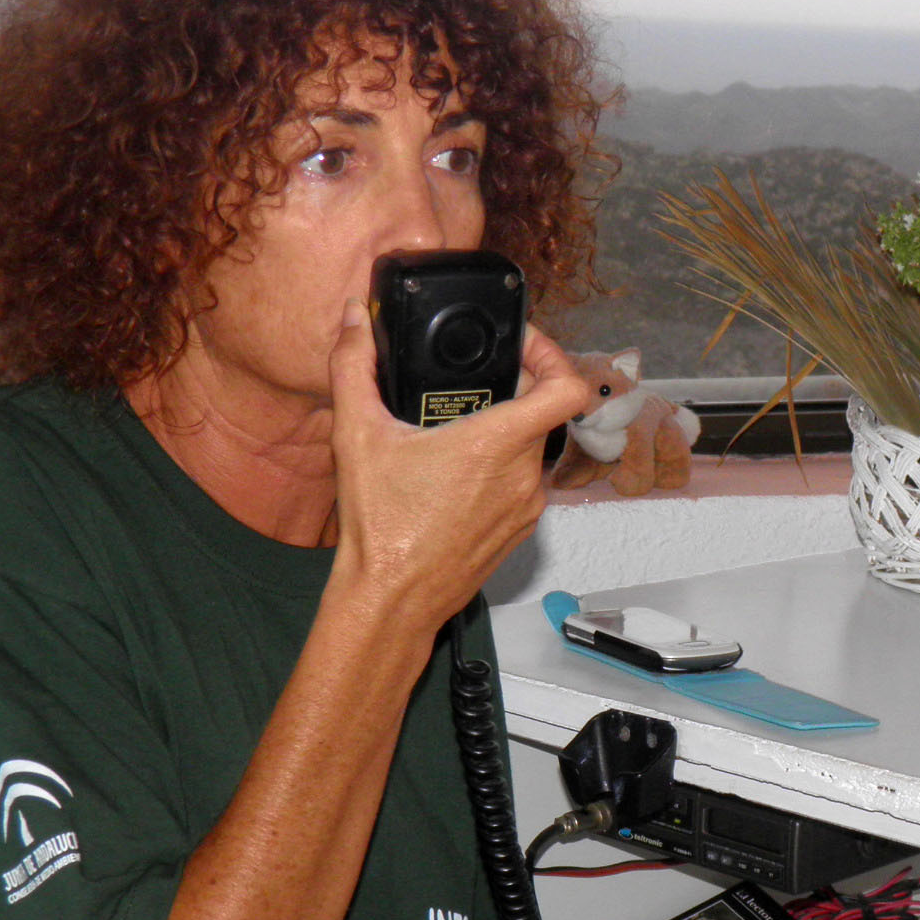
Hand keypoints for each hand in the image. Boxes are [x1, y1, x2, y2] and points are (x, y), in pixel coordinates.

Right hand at [325, 307, 588, 630]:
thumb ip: (353, 368)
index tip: (524, 347)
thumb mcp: (356, 436)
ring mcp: (526, 507)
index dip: (553, 356)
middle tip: (477, 381)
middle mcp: (523, 475)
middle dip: (514, 391)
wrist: (391, 599)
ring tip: (461, 426)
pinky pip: (522, 485)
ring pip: (532, 451)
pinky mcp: (519, 531)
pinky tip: (459, 472)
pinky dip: (500, 470)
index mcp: (497, 444)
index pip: (567, 388)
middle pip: (543, 414)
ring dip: (506, 432)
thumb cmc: (381, 527)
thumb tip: (352, 320)